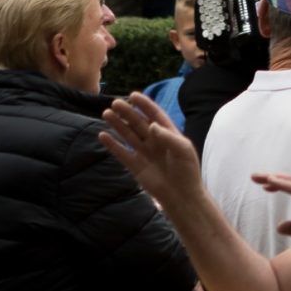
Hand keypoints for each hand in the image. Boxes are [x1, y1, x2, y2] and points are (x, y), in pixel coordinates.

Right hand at [99, 92, 204, 207]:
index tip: (133, 95)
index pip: (154, 115)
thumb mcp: (183, 150)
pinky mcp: (135, 166)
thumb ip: (168, 136)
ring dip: (117, 124)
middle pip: (138, 122)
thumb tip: (151, 125)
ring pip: (128, 135)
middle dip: (127, 112)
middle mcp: (154, 141)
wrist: (181, 196)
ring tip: (106, 113)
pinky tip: (102, 135)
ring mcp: (144, 153)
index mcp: (168, 133)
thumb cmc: (187, 171)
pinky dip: (112, 145)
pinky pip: (121, 152)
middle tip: (115, 103)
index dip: (144, 105)